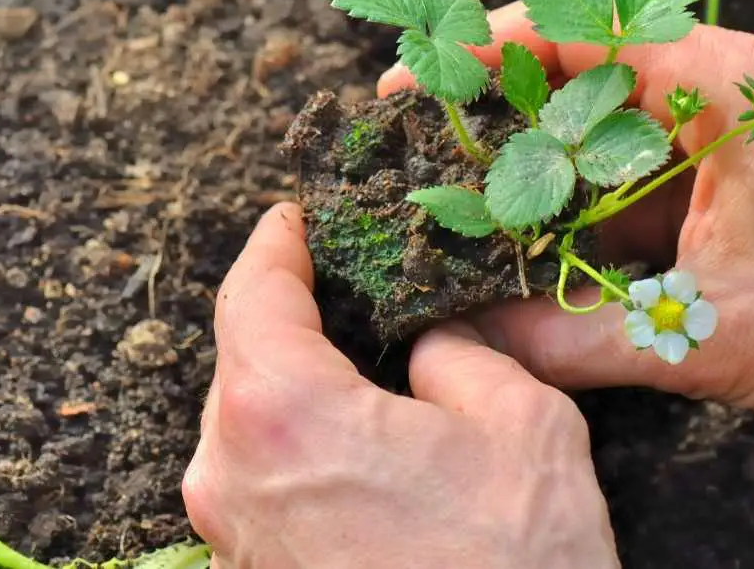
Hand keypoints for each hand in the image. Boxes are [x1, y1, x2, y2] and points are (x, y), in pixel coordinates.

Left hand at [183, 204, 619, 568]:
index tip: (294, 220)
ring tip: (358, 357)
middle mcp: (233, 474)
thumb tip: (428, 344)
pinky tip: (358, 439)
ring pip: (248, 421)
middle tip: (345, 280)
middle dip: (289, 311)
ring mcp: (234, 535)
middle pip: (242, 357)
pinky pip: (263, 478)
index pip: (252, 293)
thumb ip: (460, 355)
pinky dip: (299, 440)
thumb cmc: (515, 564)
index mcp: (284, 413)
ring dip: (295, 380)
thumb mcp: (520, 422)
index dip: (275, 244)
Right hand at [379, 2, 753, 441]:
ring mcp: (750, 119)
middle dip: (511, 107)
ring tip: (489, 200)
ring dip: (558, 158)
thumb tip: (477, 335)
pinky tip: (564, 237)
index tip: (420, 79)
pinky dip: (605, 191)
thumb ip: (576, 336)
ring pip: (625, 117)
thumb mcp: (707, 334)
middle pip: (594, 67)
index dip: (488, 50)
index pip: (583, 31)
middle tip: (440, 149)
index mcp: (727, 87)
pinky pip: (660, 157)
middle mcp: (738, 82)